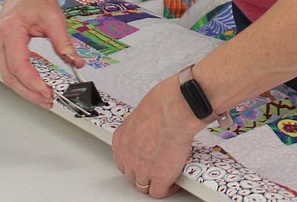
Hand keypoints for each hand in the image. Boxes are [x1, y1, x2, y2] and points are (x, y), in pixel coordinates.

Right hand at [0, 0, 76, 106]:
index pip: (18, 64)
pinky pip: (9, 70)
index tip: (46, 91)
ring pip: (7, 76)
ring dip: (25, 90)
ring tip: (44, 98)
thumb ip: (63, 43)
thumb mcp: (54, 18)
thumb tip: (76, 63)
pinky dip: (21, 82)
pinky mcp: (2, 49)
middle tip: (48, 101)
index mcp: (10, 31)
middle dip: (28, 92)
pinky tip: (35, 88)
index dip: (32, 81)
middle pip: (9, 76)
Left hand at [112, 76, 200, 196]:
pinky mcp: (160, 177)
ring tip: (164, 177)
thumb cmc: (162, 104)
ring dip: (153, 182)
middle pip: (131, 175)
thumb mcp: (143, 112)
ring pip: (143, 186)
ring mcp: (143, 169)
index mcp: (122, 139)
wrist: (174, 110)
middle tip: (154, 169)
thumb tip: (152, 125)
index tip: (142, 160)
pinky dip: (167, 189)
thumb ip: (143, 125)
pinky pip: (160, 192)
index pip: (121, 160)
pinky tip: (174, 182)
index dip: (133, 163)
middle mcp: (128, 156)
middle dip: (142, 173)